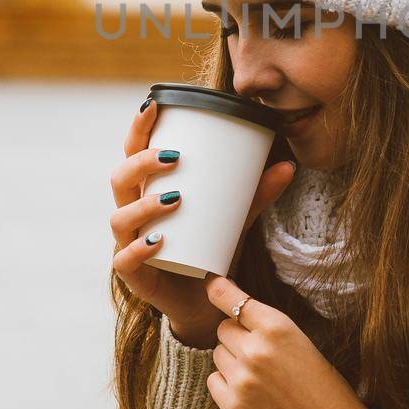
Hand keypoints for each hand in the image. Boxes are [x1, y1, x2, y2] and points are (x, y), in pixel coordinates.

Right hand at [109, 98, 296, 347]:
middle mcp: (132, 214)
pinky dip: (138, 249)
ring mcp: (128, 245)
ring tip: (175, 198)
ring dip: (144, 205)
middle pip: (120, 180)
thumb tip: (288, 166)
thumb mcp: (235, 218)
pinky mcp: (134, 277)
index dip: (138, 130)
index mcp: (147, 191)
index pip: (133, 153)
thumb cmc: (210, 249)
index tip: (153, 105)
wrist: (204, 303)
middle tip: (173, 157)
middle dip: (141, 163)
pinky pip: (125, 260)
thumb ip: (256, 194)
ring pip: (120, 218)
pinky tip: (157, 241)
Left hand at [202, 274, 381, 408]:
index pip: (232, 299)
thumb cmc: (323, 387)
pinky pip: (214, 380)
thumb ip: (267, 327)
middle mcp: (255, 349)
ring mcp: (241, 378)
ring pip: (218, 354)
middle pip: (223, 328)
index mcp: (278, 327)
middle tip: (261, 355)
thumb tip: (235, 314)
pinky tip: (252, 394)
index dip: (220, 290)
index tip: (210, 282)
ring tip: (261, 378)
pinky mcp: (232, 405)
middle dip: (237, 337)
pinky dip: (226, 384)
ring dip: (232, 361)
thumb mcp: (302, 342)